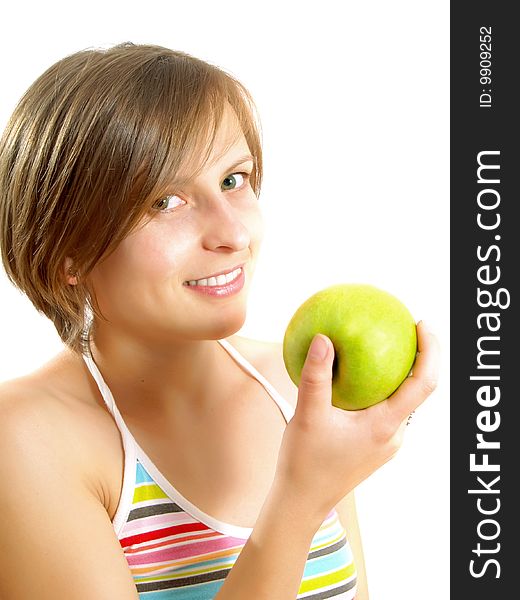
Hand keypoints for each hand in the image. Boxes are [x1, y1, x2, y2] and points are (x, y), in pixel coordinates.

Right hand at [273, 321, 439, 520]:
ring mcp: (386, 441)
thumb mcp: (307, 415)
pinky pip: (384, 408)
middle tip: (403, 326)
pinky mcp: (375, 444)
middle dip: (417, 356)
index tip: (422, 324)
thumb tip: (324, 338)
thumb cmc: (305, 462)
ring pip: (401, 399)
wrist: (302, 500)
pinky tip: (356, 376)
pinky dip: (378, 386)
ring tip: (381, 345)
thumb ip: (316, 376)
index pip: (423, 384)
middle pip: (418, 389)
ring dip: (397, 372)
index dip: (431, 352)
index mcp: (385, 426)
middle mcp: (393, 434)